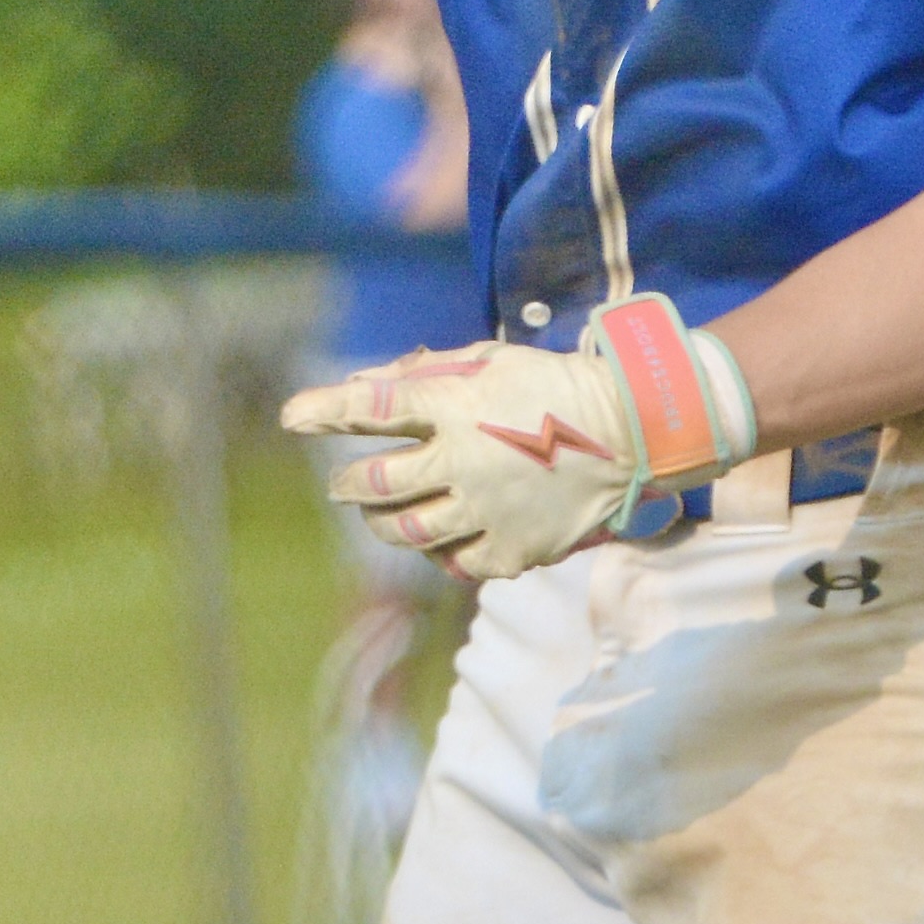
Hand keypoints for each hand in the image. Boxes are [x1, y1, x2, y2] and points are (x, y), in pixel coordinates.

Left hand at [288, 295, 757, 579]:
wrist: (631, 434)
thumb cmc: (553, 386)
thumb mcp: (489, 360)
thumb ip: (422, 372)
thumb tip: (360, 386)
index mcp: (456, 407)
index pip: (370, 409)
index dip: (323, 411)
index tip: (292, 417)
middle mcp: (463, 462)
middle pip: (377, 485)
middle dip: (349, 485)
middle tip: (345, 483)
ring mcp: (486, 511)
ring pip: (407, 532)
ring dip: (382, 524)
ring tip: (379, 515)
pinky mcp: (511, 549)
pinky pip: (456, 563)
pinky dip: (439, 553)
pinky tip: (439, 539)